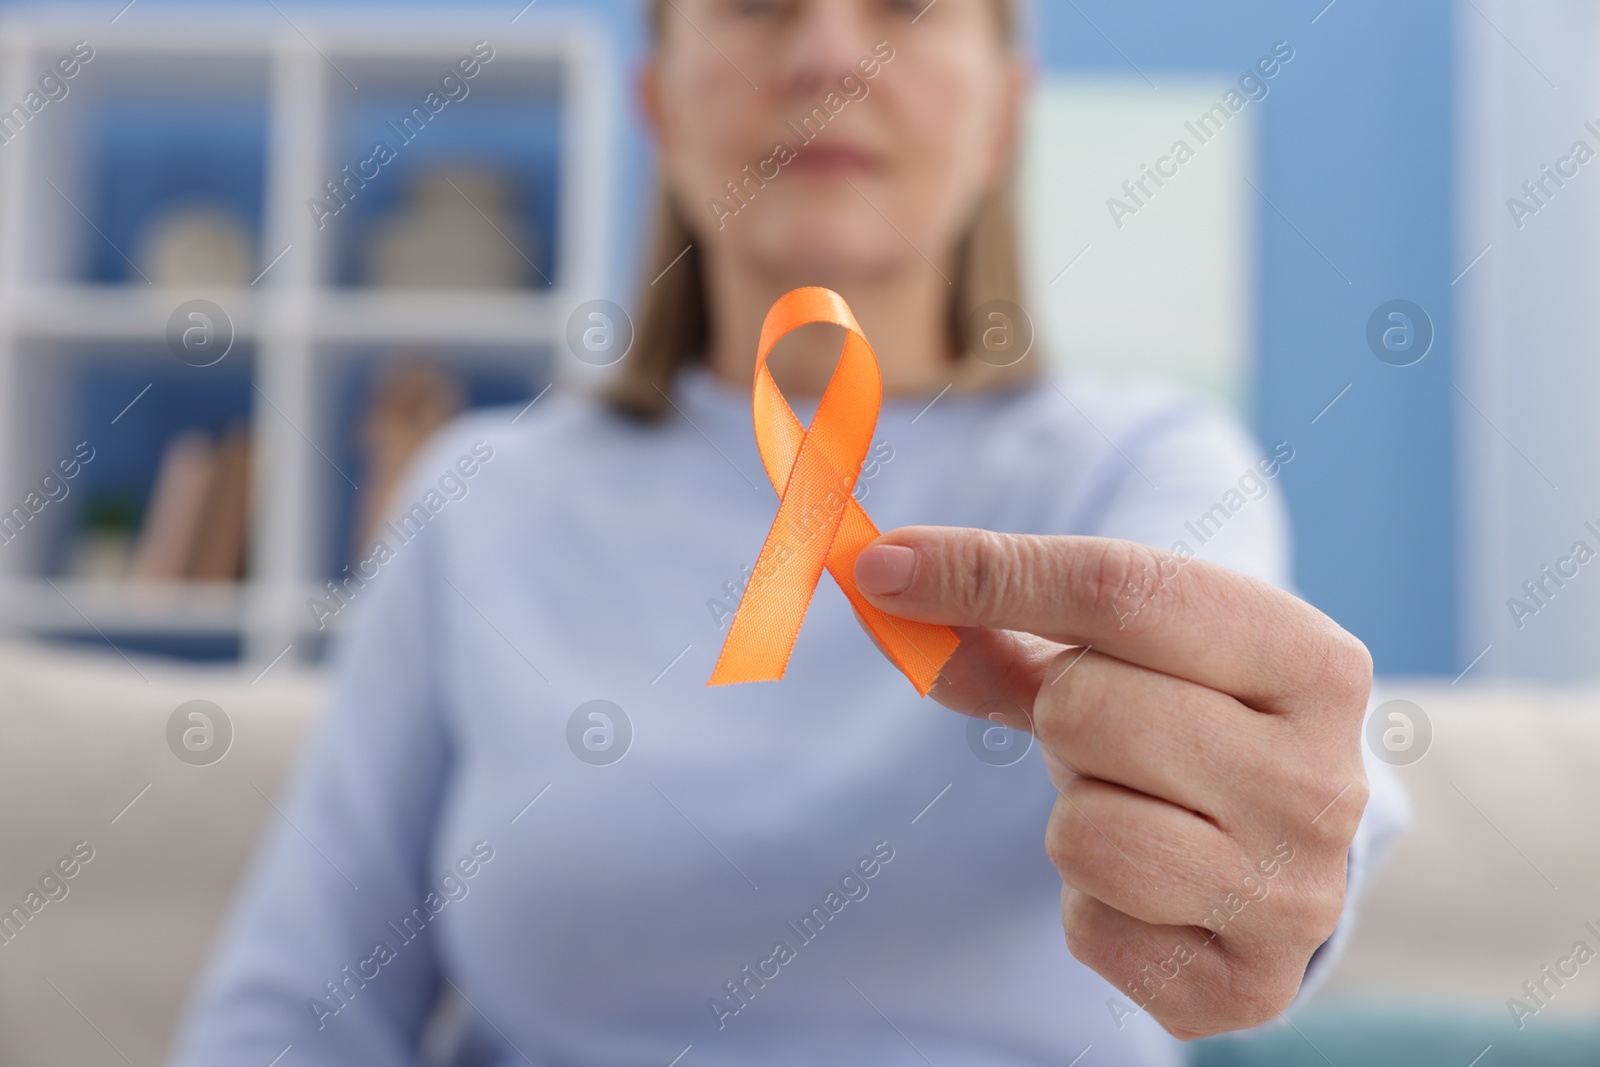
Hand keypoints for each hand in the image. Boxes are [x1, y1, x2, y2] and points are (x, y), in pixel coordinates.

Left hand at [853, 527, 1372, 1038]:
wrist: (1278, 860)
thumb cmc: (1188, 724)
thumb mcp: (1126, 655)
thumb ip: (1011, 618)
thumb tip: (887, 581)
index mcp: (1312, 661)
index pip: (1116, 590)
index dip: (985, 574)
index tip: (884, 566)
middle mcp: (1323, 781)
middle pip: (1084, 707)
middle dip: (1059, 715)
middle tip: (1106, 737)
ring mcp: (1292, 894)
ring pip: (1081, 829)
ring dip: (1074, 817)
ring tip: (1133, 809)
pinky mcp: (1245, 987)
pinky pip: (1088, 925)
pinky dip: (1090, 904)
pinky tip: (1145, 887)